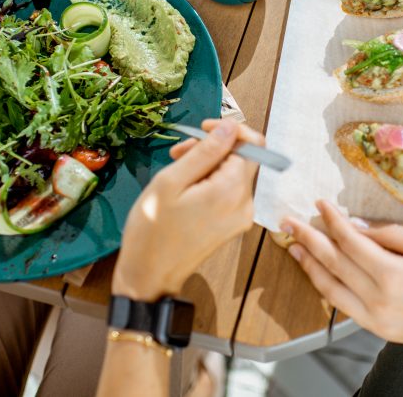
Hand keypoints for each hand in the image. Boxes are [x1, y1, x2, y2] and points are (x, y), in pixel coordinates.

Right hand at [112, 119, 262, 300]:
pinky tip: (185, 188)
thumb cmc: (152, 230)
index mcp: (231, 191)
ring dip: (208, 165)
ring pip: (233, 174)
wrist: (149, 275)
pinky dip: (210, 182)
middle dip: (213, 148)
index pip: (253, 144)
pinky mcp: (232, 225)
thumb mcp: (171, 182)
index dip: (228, 130)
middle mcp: (244, 205)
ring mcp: (240, 217)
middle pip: (243, 158)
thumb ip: (205, 152)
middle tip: (179, 152)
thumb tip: (229, 126)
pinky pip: (228, 192)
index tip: (203, 129)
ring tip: (177, 170)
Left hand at [282, 200, 402, 352]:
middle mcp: (380, 301)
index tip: (320, 203)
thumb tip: (354, 225)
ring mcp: (378, 320)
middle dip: (308, 239)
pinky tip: (319, 274)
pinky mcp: (380, 331)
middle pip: (334, 264)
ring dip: (310, 266)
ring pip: (331, 289)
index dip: (332, 220)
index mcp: (394, 276)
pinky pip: (344, 307)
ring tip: (294, 246)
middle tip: (289, 221)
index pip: (350, 242)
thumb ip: (390, 235)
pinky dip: (328, 288)